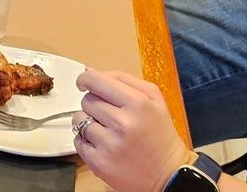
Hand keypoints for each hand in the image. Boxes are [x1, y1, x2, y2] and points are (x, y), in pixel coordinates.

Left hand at [74, 69, 191, 191]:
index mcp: (138, 103)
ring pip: (79, 119)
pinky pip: (78, 141)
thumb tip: (90, 72)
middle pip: (87, 100)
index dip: (85, 80)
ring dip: (88, 122)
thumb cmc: (160, 135)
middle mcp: (123, 123)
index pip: (96, 81)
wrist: (169, 175)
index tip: (84, 83)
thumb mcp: (154, 100)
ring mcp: (109, 144)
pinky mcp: (99, 163)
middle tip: (108, 114)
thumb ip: (124, 80)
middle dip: (94, 104)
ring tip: (106, 130)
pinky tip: (102, 144)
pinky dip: (86, 141)